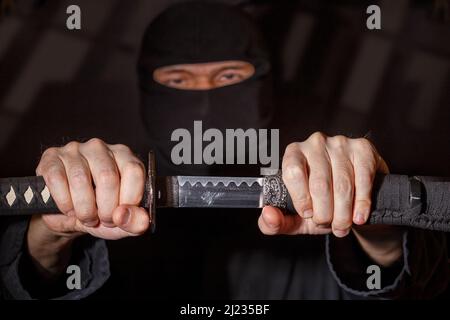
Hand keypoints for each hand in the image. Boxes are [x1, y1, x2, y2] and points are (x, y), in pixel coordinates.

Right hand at [27, 139, 149, 277]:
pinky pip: (57, 180)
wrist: (69, 217)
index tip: (122, 215)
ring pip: (80, 180)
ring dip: (84, 209)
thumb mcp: (123, 222)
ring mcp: (74, 150)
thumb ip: (135, 222)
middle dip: (106, 208)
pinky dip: (64, 203)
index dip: (129, 198)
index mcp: (124, 157)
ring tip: (87, 217)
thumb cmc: (101, 212)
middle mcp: (100, 148)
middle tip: (103, 220)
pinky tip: (69, 209)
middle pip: (107, 176)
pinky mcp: (51, 158)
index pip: (134, 170)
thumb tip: (125, 215)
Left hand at [258, 132, 388, 237]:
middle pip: (319, 183)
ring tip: (342, 226)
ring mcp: (340, 143)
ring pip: (343, 185)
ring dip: (343, 213)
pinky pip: (363, 179)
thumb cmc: (317, 205)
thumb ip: (274, 222)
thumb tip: (268, 214)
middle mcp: (315, 143)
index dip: (301, 198)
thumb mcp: (294, 218)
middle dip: (324, 213)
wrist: (350, 199)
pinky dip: (361, 203)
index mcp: (293, 154)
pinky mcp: (362, 149)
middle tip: (327, 225)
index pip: (293, 173)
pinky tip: (359, 217)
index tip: (308, 214)